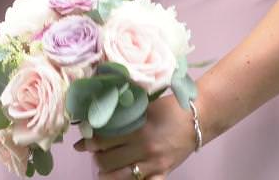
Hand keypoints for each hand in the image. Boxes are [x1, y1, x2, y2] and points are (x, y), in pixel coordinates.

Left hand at [77, 95, 199, 179]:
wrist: (197, 119)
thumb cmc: (167, 109)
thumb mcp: (141, 107)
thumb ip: (121, 115)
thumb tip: (96, 118)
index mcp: (136, 131)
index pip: (102, 142)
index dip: (88, 143)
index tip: (81, 144)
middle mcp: (144, 150)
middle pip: (108, 161)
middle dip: (97, 159)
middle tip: (94, 154)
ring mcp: (155, 164)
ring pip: (122, 177)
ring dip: (108, 174)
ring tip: (103, 169)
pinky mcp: (164, 172)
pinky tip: (124, 179)